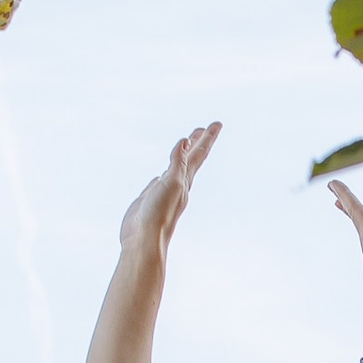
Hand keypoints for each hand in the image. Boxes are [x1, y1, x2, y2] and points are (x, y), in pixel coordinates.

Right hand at [118, 123, 218, 266]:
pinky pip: (158, 181)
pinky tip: (160, 174)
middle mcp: (177, 184)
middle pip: (191, 159)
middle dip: (197, 142)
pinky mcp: (149, 198)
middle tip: (204, 128)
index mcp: (185, 180)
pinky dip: (162, 174)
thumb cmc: (159, 213)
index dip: (207, 138)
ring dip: (181, 156)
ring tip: (184, 146)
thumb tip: (186, 141)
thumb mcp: (171, 183)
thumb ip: (178, 162)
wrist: (144, 239)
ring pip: (175, 169)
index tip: (217, 123)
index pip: (199, 154)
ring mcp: (163, 192)